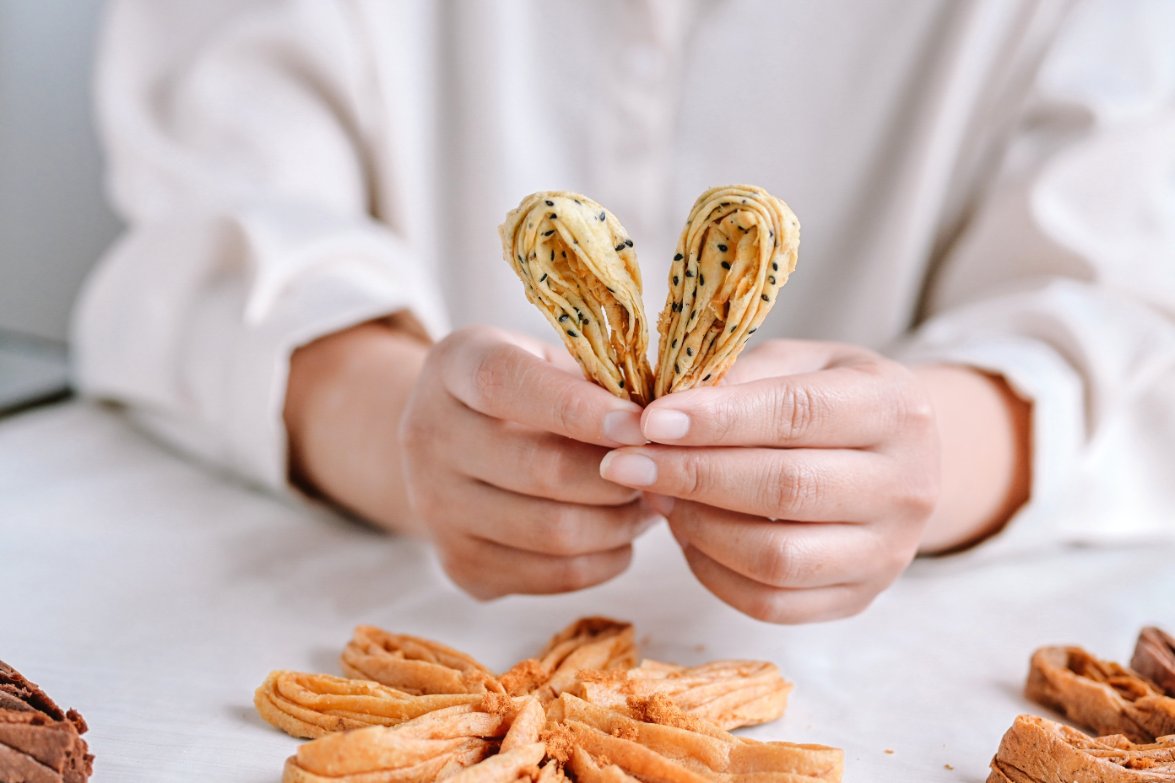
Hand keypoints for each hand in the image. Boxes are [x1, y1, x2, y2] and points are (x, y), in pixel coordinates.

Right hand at [399, 326, 654, 598]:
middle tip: (664, 469)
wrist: (451, 441)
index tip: (640, 424)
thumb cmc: (525, 391)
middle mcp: (428, 436)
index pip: (508, 384)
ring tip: (649, 502)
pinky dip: (605, 560)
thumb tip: (664, 429)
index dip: (578, 408)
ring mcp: (436, 508)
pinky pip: (552, 577)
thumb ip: (596, 381)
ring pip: (554, 532)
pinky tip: (620, 535)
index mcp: (453, 366)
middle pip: (540, 469)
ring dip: (621, 522)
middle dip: (621, 475)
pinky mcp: (459, 564)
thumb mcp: (548, 360)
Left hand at [599, 340, 940, 622]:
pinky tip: (686, 534)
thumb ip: (741, 378)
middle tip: (624, 463)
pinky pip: (771, 603)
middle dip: (692, 475)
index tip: (650, 421)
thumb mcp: (800, 363)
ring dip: (697, 527)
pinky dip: (712, 572)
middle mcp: (906, 485)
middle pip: (785, 489)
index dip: (718, 420)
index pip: (798, 413)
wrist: (898, 458)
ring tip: (657, 495)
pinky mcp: (859, 598)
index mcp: (896, 407)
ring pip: (776, 558)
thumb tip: (660, 416)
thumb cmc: (832, 397)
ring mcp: (888, 552)